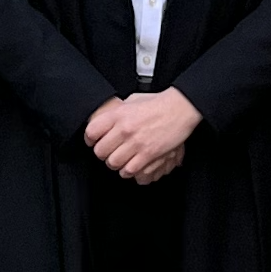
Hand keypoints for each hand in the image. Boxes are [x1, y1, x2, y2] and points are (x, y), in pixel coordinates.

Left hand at [84, 88, 201, 185]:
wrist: (179, 109)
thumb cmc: (158, 104)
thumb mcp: (132, 101)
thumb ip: (117, 111)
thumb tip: (105, 118)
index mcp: (118, 114)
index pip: (91, 132)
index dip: (90, 139)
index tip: (93, 141)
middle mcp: (125, 129)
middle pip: (100, 151)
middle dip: (103, 154)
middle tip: (109, 152)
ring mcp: (136, 143)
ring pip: (113, 163)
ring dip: (116, 164)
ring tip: (121, 159)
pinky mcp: (148, 154)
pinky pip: (129, 170)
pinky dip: (128, 171)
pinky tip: (131, 165)